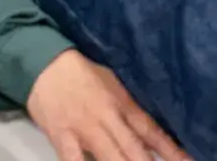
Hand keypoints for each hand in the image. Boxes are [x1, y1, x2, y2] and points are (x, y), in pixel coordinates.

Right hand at [28, 50, 189, 160]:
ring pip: (110, 158)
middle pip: (134, 150)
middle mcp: (108, 119)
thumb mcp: (114, 84)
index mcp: (123, 104)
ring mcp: (85, 130)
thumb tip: (151, 135)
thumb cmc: (82, 73)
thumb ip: (131, 109)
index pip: (152, 132)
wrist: (45, 64)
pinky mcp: (62, 137)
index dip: (171, 150)